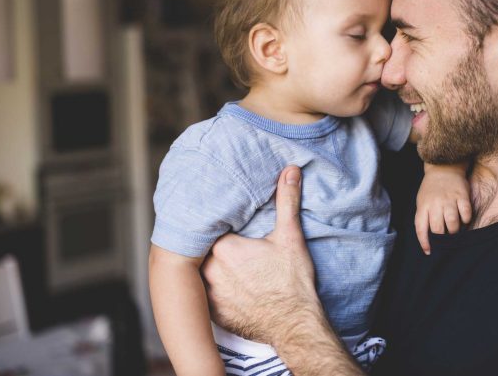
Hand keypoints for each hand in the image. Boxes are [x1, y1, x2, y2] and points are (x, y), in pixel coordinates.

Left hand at [201, 166, 317, 344]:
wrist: (295, 326)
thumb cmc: (292, 283)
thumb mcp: (290, 237)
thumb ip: (286, 201)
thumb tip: (290, 171)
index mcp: (223, 248)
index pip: (211, 226)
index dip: (218, 221)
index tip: (224, 217)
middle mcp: (209, 271)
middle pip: (204, 249)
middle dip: (212, 243)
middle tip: (228, 240)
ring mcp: (209, 295)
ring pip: (202, 272)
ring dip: (211, 267)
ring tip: (228, 262)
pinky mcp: (214, 314)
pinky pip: (206, 295)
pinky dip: (214, 289)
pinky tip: (229, 285)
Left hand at [415, 163, 472, 254]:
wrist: (443, 168)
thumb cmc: (431, 189)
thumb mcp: (422, 201)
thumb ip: (425, 217)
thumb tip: (430, 238)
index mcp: (423, 206)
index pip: (421, 228)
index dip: (424, 242)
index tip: (429, 251)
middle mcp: (435, 203)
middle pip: (438, 229)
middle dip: (442, 238)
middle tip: (446, 238)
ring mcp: (449, 199)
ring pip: (452, 223)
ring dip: (455, 230)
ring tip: (455, 229)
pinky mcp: (461, 195)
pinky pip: (466, 213)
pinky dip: (466, 219)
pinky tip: (464, 219)